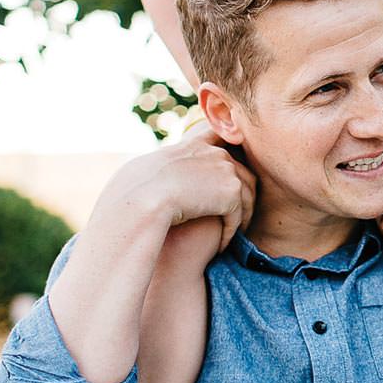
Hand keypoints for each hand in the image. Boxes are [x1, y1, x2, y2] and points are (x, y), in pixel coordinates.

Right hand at [106, 120, 256, 253]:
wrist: (145, 197)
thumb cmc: (136, 190)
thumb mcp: (146, 172)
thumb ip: (160, 172)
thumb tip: (146, 178)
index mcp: (193, 145)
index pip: (218, 137)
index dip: (228, 150)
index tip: (230, 170)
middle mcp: (213, 152)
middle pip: (241, 169)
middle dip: (242, 192)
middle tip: (236, 216)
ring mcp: (226, 170)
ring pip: (246, 194)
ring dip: (240, 216)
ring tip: (232, 233)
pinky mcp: (231, 192)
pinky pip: (237, 215)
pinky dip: (231, 231)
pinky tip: (222, 245)